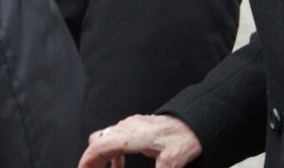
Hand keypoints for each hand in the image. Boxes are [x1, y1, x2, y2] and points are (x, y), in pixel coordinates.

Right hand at [77, 115, 201, 167]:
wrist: (197, 121)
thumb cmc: (185, 137)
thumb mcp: (170, 163)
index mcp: (131, 135)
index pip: (98, 147)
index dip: (86, 162)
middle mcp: (127, 126)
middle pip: (97, 141)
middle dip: (91, 160)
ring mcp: (132, 124)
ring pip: (105, 137)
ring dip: (101, 156)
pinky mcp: (137, 125)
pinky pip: (115, 137)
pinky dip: (111, 152)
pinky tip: (119, 164)